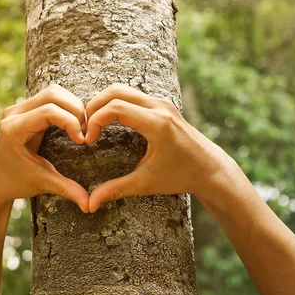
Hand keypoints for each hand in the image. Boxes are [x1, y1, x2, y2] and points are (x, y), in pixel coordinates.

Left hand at [0, 84, 89, 214]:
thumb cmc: (15, 182)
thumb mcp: (41, 183)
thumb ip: (66, 189)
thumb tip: (90, 205)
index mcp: (13, 129)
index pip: (48, 112)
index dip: (71, 122)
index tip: (82, 141)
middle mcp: (13, 114)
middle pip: (52, 94)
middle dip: (75, 109)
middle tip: (88, 129)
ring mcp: (17, 108)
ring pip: (52, 91)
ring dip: (72, 104)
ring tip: (83, 126)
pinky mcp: (24, 108)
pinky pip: (49, 97)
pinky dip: (66, 105)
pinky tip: (75, 122)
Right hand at [85, 83, 241, 212]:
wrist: (210, 169)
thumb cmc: (181, 176)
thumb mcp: (146, 184)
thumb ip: (115, 190)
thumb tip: (89, 205)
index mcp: (157, 123)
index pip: (115, 107)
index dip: (94, 121)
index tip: (88, 141)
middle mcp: (159, 107)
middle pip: (116, 91)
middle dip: (94, 106)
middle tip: (84, 127)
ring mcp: (162, 103)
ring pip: (123, 89)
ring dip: (104, 103)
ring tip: (92, 124)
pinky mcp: (162, 105)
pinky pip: (133, 95)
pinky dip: (115, 103)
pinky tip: (107, 122)